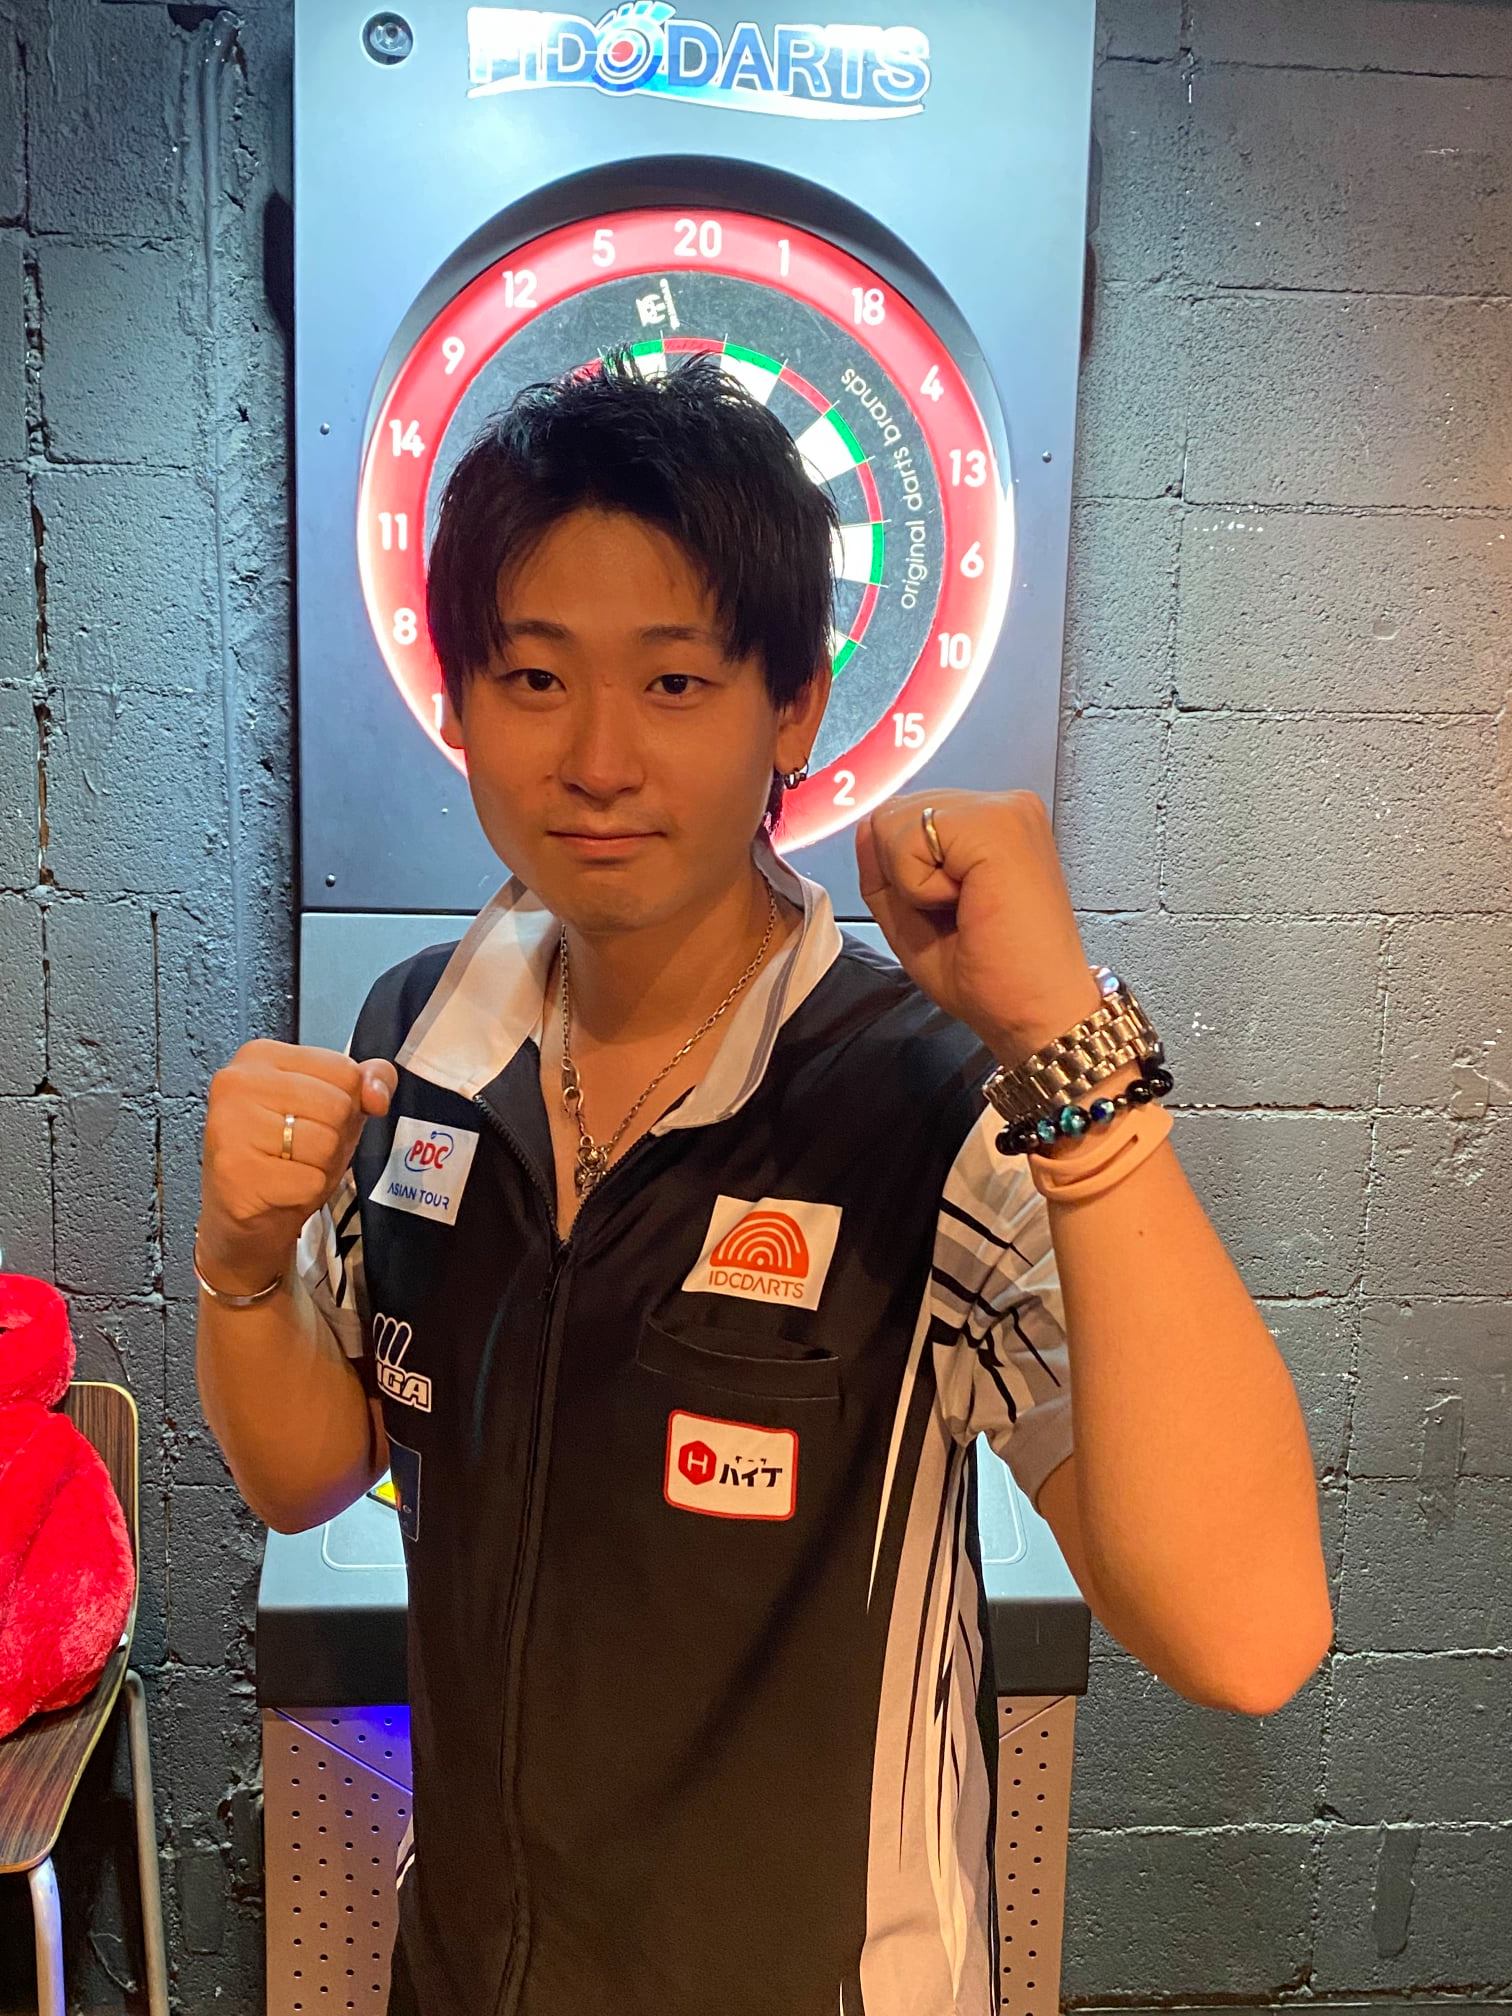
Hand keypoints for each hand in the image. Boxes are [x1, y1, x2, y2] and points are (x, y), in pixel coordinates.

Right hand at [198, 1039, 396, 1290]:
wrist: (246, 1218)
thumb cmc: (288, 1155)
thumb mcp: (333, 1109)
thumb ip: (365, 1083)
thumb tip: (377, 1094)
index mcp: (261, 1055)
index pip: (344, 1069)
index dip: (347, 1104)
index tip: (313, 1120)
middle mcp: (237, 1082)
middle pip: (337, 1105)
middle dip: (334, 1137)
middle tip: (301, 1151)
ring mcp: (231, 1125)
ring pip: (325, 1142)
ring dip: (321, 1166)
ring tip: (292, 1168)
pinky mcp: (235, 1169)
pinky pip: (310, 1179)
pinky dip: (307, 1191)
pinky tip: (281, 1189)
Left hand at [855, 788, 1101, 1066]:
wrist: (1034, 1014)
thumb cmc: (993, 977)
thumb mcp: (912, 915)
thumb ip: (884, 866)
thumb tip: (867, 824)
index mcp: (992, 825)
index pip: (903, 818)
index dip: (901, 874)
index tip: (953, 911)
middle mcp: (1003, 806)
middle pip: (893, 814)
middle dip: (904, 875)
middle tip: (960, 914)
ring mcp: (1004, 809)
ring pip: (894, 821)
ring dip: (912, 882)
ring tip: (966, 909)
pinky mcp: (997, 823)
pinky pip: (908, 839)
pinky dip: (918, 887)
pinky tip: (966, 904)